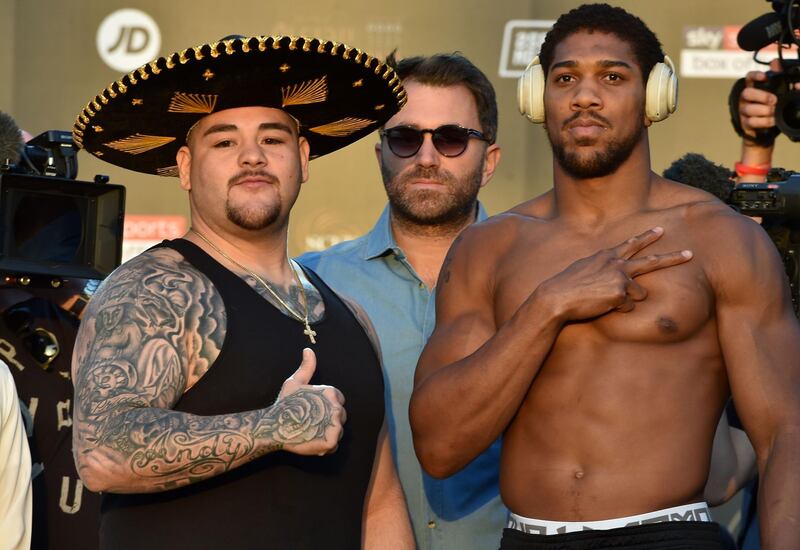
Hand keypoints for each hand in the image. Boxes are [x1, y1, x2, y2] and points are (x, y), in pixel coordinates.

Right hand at [269, 348, 346, 455]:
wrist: (274, 427)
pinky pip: (333, 445)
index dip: (326, 405)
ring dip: (327, 433)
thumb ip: (307, 367)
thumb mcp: (295, 382)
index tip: (313, 410)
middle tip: (310, 422)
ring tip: (310, 432)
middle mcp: (336, 409)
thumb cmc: (284, 404)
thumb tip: (308, 350)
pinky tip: (312, 441)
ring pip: (338, 431)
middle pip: (340, 416)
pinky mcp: (331, 442)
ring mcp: (334, 427)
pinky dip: (324, 446)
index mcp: (331, 393)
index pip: (339, 400)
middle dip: (328, 419)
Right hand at [536, 227, 692, 320]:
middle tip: (690, 254)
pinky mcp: (620, 294)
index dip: (647, 237)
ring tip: (606, 300)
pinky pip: (628, 306)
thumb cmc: (566, 286)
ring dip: (627, 299)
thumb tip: (609, 272)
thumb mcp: (583, 268)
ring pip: (639, 293)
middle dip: (673, 257)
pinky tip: (602, 306)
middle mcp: (617, 264)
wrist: (557, 297)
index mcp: (607, 256)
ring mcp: (620, 278)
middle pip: (651, 260)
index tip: (661, 230)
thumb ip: (600, 267)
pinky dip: (618, 309)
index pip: (631, 243)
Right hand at [739, 69, 777, 137]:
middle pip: (747, 93)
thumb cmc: (770, 107)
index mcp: (753, 88)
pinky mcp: (744, 123)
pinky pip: (752, 121)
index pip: (749, 77)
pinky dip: (764, 121)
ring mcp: (743, 111)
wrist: (765, 130)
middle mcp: (745, 99)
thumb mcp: (776, 91)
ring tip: (774, 111)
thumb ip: (776, 77)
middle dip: (761, 96)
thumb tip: (775, 62)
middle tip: (774, 100)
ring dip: (764, 110)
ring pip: (749, 109)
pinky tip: (772, 120)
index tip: (765, 76)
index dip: (755, 75)